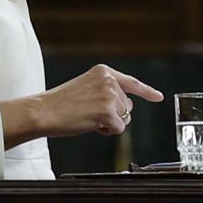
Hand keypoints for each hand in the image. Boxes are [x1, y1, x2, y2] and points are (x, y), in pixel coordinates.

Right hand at [25, 64, 164, 138]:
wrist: (44, 111)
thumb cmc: (61, 104)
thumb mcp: (87, 88)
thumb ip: (107, 92)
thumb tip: (127, 108)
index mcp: (103, 72)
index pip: (131, 82)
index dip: (147, 91)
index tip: (158, 97)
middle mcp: (109, 81)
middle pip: (127, 106)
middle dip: (113, 114)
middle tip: (89, 113)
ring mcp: (109, 96)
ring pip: (124, 118)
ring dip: (109, 123)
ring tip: (88, 117)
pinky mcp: (107, 112)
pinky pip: (119, 129)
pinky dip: (107, 131)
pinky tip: (91, 125)